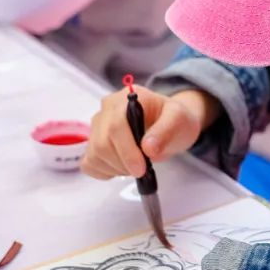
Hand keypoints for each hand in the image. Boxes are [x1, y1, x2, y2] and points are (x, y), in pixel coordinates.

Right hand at [82, 86, 218, 179]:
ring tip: (136, 165)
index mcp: (128, 98)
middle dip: (123, 163)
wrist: (171, 125)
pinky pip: (90, 163)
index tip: (141, 169)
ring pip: (94, 155)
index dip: (126, 150)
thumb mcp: (179, 120)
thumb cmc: (175, 120)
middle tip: (143, 169)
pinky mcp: (93, 143)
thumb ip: (166, 131)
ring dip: (117, 168)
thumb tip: (148, 148)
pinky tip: (123, 166)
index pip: (116, 125)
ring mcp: (97, 126)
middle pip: (102, 143)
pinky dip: (106, 171)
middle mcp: (107, 108)